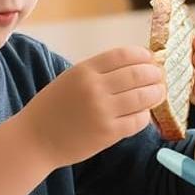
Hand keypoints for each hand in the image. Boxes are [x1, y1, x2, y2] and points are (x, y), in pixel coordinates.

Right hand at [23, 47, 165, 168]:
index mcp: (84, 71)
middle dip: (155, 74)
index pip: (124, 55)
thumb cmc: (52, 109)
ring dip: (156, 94)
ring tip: (158, 93)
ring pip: (144, 97)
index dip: (143, 55)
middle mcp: (94, 88)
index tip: (150, 59)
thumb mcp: (69, 80)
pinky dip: (145, 116)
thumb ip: (97, 73)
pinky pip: (138, 121)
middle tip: (160, 77)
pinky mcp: (108, 133)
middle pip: (139, 74)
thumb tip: (134, 66)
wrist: (34, 139)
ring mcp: (102, 111)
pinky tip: (142, 115)